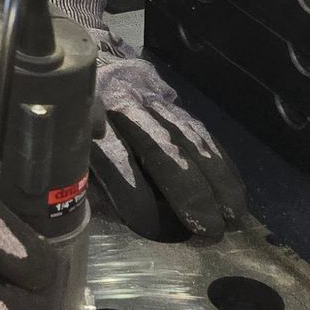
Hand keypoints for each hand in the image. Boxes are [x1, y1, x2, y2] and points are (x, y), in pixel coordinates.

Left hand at [90, 42, 246, 238]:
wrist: (92, 76)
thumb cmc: (81, 135)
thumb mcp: (73, 163)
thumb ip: (89, 191)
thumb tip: (112, 218)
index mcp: (94, 133)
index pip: (123, 174)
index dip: (146, 210)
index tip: (165, 232)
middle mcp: (126, 113)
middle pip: (165, 154)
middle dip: (195, 195)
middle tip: (216, 229)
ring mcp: (153, 105)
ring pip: (191, 141)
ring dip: (218, 178)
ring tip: (235, 212)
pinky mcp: (174, 104)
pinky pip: (203, 134)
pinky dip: (221, 161)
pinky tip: (233, 186)